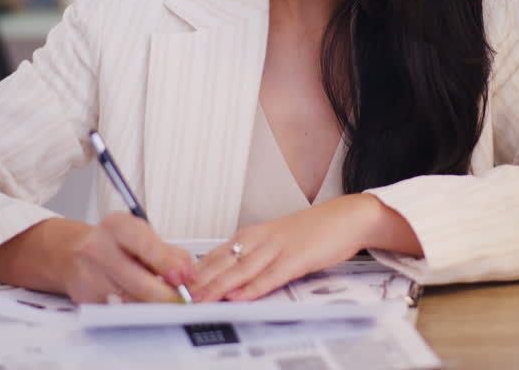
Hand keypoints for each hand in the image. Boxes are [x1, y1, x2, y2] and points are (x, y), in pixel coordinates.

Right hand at [62, 212, 194, 303]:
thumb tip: (187, 274)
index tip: (184, 278)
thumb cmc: (114, 243)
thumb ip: (169, 252)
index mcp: (116, 226)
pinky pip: (118, 310)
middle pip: (139, 282)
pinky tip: (140, 303)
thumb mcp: (141, 236)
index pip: (146, 246)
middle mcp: (98, 248)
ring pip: (130, 301)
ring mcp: (89, 275)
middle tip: (181, 300)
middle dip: (166, 295)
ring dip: (152, 305)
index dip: (168, 265)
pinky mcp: (85, 299)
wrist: (73, 252)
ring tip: (163, 301)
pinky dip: (134, 310)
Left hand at [189, 195, 381, 301]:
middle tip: (176, 296)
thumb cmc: (310, 233)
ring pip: (241, 270)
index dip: (193, 273)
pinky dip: (253, 287)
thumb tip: (228, 279)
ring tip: (199, 300)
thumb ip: (252, 259)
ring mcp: (278, 248)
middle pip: (222, 263)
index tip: (174, 286)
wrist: (345, 218)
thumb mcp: (274, 243)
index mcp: (251, 235)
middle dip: (198, 282)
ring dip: (218, 287)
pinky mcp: (297, 258)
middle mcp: (259, 239)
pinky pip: (271, 276)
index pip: (214, 255)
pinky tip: (239, 296)